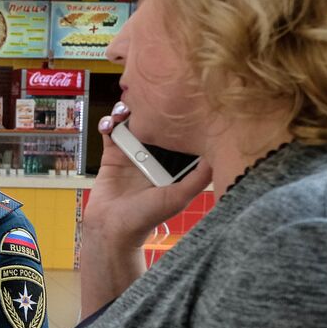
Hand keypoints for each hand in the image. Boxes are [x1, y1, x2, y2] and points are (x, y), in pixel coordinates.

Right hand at [86, 103, 212, 248]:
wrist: (113, 228)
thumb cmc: (146, 217)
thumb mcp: (179, 197)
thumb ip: (198, 178)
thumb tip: (218, 154)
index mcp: (172, 164)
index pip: (178, 134)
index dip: (178, 118)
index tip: (178, 104)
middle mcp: (154, 155)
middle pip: (154, 123)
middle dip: (151, 109)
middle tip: (149, 99)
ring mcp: (132, 153)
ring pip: (132, 123)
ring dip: (127, 111)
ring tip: (125, 109)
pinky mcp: (112, 155)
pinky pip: (110, 133)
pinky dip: (108, 123)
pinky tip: (109, 124)